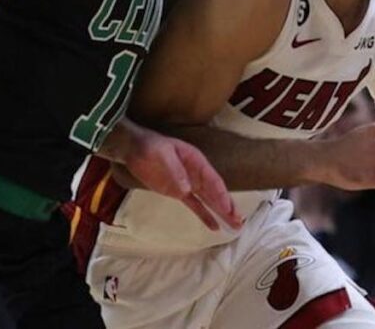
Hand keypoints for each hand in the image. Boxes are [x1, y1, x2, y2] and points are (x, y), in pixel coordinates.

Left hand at [122, 126, 242, 231]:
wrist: (135, 149)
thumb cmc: (151, 147)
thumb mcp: (163, 154)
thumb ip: (175, 171)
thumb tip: (187, 189)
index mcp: (197, 162)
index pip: (213, 181)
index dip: (222, 195)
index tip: (229, 209)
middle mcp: (197, 174)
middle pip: (216, 193)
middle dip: (228, 207)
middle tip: (239, 222)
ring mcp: (189, 184)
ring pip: (209, 201)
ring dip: (221, 213)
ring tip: (235, 226)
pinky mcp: (179, 193)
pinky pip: (195, 205)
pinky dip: (205, 216)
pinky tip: (214, 226)